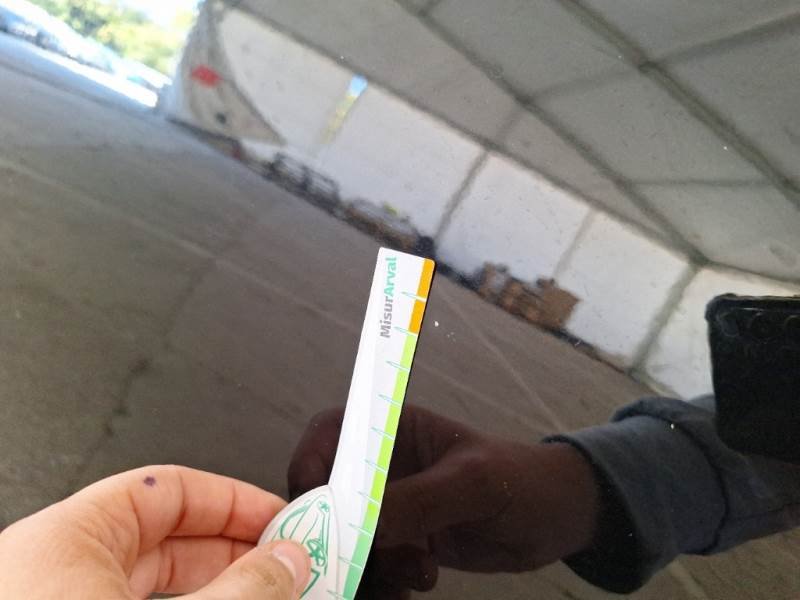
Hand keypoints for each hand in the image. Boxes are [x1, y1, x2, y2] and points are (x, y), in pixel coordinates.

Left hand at [0, 465, 310, 598]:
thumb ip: (241, 588)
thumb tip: (288, 560)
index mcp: (65, 539)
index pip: (169, 488)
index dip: (234, 499)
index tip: (280, 518)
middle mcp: (56, 570)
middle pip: (169, 535)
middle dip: (237, 547)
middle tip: (286, 562)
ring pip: (157, 580)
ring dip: (220, 584)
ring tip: (268, 593)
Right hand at [289, 406, 599, 597]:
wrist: (556, 520)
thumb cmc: (521, 481)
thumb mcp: (475, 484)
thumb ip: (420, 500)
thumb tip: (363, 528)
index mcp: (391, 430)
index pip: (327, 437)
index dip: (309, 471)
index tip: (319, 517)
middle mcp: (381, 467)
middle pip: (327, 498)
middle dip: (340, 536)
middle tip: (367, 567)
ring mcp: (390, 508)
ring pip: (347, 541)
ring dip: (367, 570)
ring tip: (415, 578)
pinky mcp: (401, 544)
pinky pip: (372, 568)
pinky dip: (381, 586)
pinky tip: (413, 590)